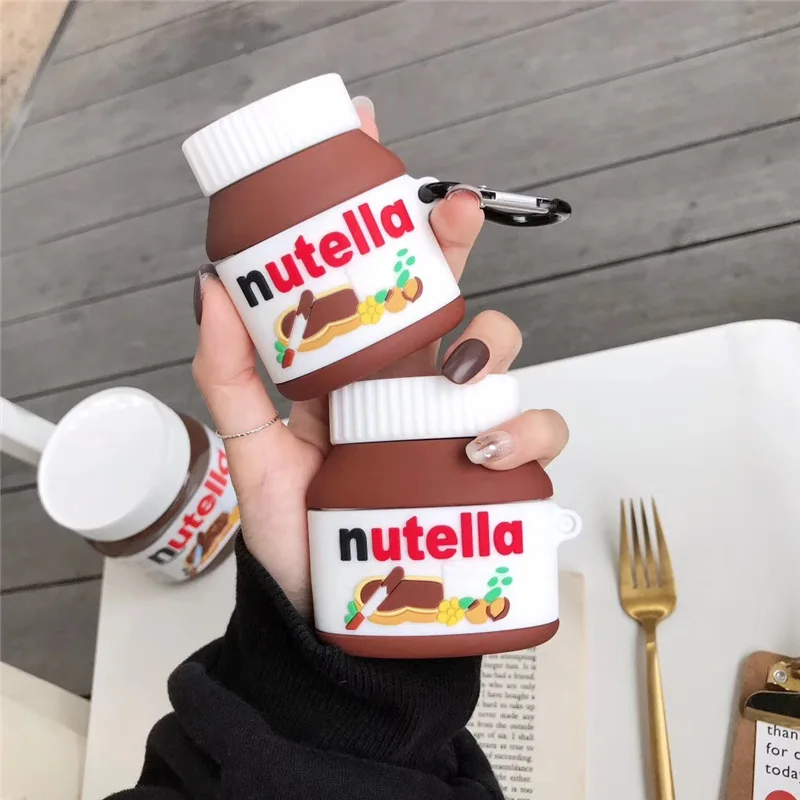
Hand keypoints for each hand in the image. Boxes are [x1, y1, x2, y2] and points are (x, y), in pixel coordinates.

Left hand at [192, 99, 568, 618]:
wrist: (330, 617)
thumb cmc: (293, 533)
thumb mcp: (250, 448)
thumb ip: (227, 373)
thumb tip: (208, 285)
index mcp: (364, 373)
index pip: (384, 284)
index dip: (389, 217)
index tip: (381, 150)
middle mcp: (417, 391)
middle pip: (455, 297)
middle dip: (460, 246)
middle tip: (454, 215)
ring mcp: (458, 429)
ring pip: (507, 359)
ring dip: (500, 347)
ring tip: (465, 377)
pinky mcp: (491, 478)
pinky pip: (534, 439)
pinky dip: (526, 435)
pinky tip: (488, 450)